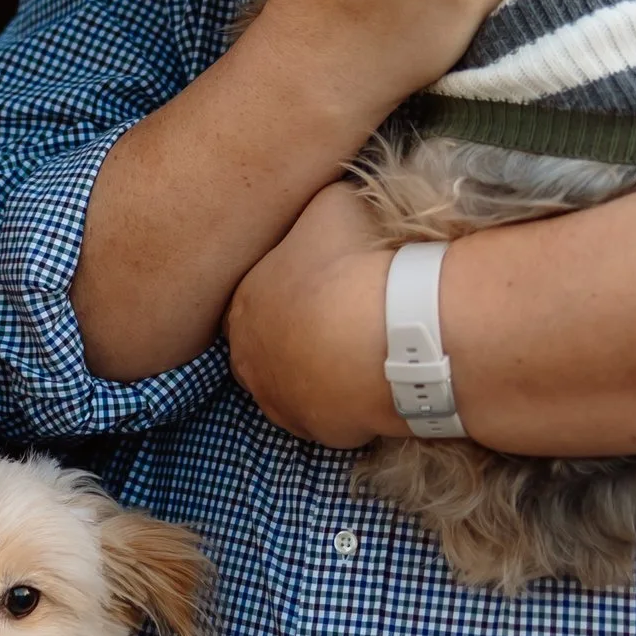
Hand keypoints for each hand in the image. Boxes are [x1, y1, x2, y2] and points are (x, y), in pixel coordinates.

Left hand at [224, 182, 399, 448]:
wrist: (392, 336)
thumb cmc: (354, 264)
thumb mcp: (331, 204)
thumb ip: (315, 208)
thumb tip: (323, 205)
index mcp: (243, 301)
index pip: (250, 300)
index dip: (284, 293)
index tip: (317, 287)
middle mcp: (248, 357)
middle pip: (263, 347)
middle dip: (292, 336)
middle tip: (335, 322)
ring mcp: (279, 399)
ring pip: (290, 385)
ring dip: (314, 372)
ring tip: (356, 353)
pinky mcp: (313, 432)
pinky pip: (324, 416)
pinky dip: (342, 401)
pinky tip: (369, 379)